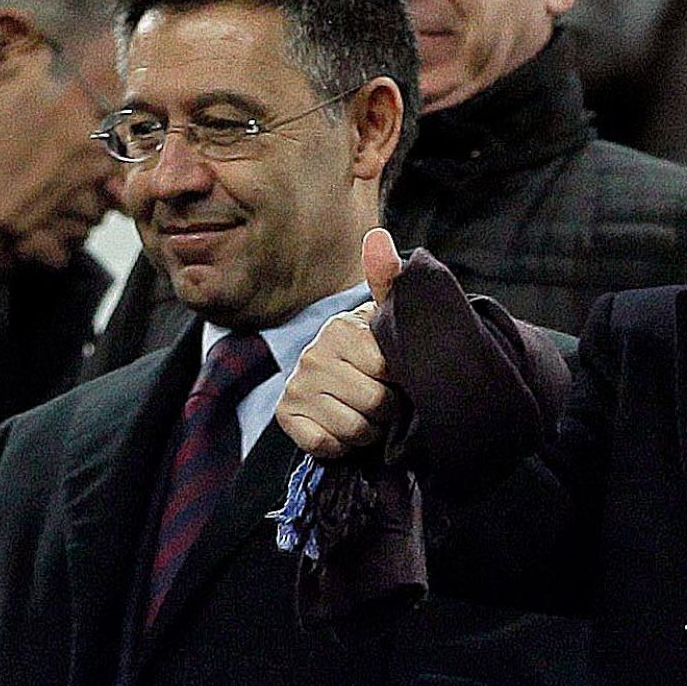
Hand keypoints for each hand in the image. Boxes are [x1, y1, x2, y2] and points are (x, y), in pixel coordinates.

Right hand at [276, 228, 403, 458]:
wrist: (339, 382)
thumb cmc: (372, 351)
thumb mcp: (385, 317)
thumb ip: (389, 282)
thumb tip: (379, 239)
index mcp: (340, 329)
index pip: (387, 369)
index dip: (400, 379)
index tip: (394, 373)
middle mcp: (312, 355)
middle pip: (375, 404)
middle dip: (388, 410)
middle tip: (383, 400)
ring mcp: (297, 387)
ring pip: (354, 429)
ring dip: (369, 431)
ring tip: (367, 414)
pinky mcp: (286, 417)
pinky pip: (326, 445)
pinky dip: (341, 446)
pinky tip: (342, 429)